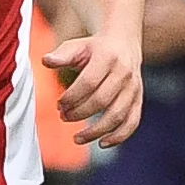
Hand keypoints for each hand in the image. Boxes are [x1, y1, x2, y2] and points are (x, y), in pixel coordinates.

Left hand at [43, 33, 142, 147]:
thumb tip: (46, 61)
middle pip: (102, 100)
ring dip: (96, 130)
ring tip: (77, 138)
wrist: (122, 42)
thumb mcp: (76, 46)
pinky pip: (132, 121)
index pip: (89, 82)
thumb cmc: (94, 48)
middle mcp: (124, 73)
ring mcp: (134, 87)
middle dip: (80, 113)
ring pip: (118, 115)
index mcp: (107, 57)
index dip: (72, 97)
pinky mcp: (138, 99)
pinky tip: (102, 143)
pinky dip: (119, 136)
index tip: (59, 105)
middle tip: (64, 117)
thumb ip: (61, 55)